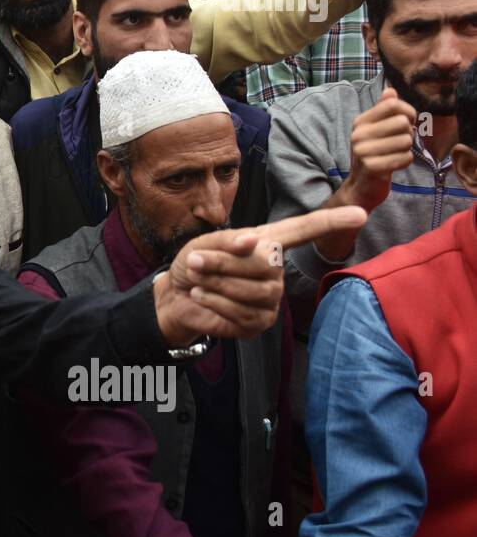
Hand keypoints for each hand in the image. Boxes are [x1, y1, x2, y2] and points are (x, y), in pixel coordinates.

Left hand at [154, 206, 368, 346]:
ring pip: (254, 291)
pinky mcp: (259, 323)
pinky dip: (215, 303)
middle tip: (197, 261)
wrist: (175, 296)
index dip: (330, 222)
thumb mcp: (204, 244)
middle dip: (225, 262)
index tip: (360, 213)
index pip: (304, 231)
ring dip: (216, 283)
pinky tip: (202, 296)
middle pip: (266, 263)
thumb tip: (252, 243)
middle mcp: (276, 271)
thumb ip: (226, 242)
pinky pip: (242, 313)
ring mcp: (271, 298)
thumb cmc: (194, 264)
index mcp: (268, 243)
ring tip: (198, 280)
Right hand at [340, 86, 417, 211]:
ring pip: (406, 141)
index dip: (408, 112)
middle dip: (408, 134)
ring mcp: (363, 151)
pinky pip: (405, 158)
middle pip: (403, 122)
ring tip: (395, 154)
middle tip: (400, 143)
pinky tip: (394, 165)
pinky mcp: (372, 167)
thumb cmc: (372, 155)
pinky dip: (405, 162)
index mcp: (360, 122)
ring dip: (407, 149)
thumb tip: (390, 90)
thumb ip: (383, 110)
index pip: (393, 105)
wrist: (361, 187)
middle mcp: (358, 134)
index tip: (407, 122)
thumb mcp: (374, 131)